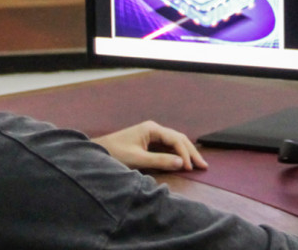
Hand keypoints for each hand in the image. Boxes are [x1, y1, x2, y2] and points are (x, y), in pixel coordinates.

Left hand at [92, 120, 207, 171]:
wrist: (94, 153)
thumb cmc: (113, 153)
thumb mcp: (137, 159)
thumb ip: (159, 161)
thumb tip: (181, 163)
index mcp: (152, 129)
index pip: (175, 139)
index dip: (185, 154)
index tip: (190, 168)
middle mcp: (154, 129)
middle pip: (178, 139)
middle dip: (191, 152)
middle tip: (203, 166)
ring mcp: (151, 135)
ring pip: (174, 142)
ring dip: (185, 153)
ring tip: (197, 164)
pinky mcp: (148, 143)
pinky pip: (167, 147)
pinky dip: (176, 154)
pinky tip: (183, 161)